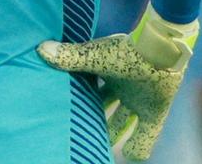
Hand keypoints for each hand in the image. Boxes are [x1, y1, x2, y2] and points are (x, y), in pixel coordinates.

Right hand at [37, 4, 198, 160]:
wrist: (160, 50)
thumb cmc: (126, 50)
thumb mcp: (95, 55)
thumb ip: (70, 56)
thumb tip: (41, 50)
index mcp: (105, 71)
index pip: (89, 86)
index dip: (79, 95)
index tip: (67, 104)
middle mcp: (121, 87)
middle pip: (104, 107)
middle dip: (94, 118)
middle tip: (80, 129)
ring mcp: (138, 100)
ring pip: (121, 121)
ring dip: (111, 133)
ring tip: (97, 144)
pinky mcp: (155, 112)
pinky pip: (146, 135)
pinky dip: (138, 148)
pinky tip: (128, 156)